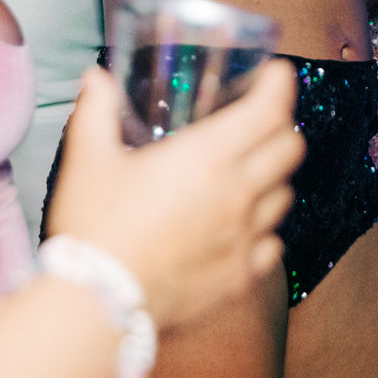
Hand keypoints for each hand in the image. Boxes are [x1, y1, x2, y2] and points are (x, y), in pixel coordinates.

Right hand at [48, 63, 301, 329]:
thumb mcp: (88, 158)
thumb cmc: (94, 225)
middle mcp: (238, 195)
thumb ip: (97, 110)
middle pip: (289, 150)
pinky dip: (265, 229)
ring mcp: (244, 241)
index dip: (280, 85)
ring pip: (285, 196)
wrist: (97, 305)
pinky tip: (243, 226)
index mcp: (208, 157)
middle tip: (260, 119)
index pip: (270, 110)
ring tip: (250, 172)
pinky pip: (272, 246)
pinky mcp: (240, 279)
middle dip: (281, 126)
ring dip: (274, 176)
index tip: (275, 73)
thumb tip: (96, 77)